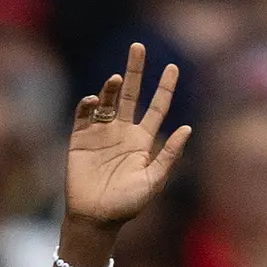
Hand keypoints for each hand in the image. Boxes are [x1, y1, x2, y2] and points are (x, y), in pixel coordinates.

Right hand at [64, 45, 190, 235]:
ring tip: (114, 79)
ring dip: (110, 87)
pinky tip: (95, 100)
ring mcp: (100, 133)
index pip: (157, 107)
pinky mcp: (80, 138)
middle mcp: (122, 131)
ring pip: (107, 100)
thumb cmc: (127, 205)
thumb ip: (168, 156)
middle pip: (130, 93)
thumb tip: (187, 127)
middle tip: (138, 47)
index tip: (172, 66)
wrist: (95, 219)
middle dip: (135, 71)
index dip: (165, 87)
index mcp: (142, 140)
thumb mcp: (153, 181)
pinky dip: (88, 104)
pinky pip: (84, 114)